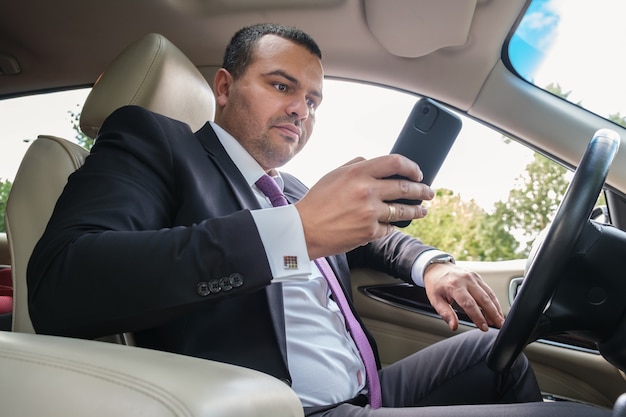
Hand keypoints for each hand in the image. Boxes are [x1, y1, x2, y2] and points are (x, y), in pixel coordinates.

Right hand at [295, 154, 433, 258]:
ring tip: (422, 210)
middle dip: (422, 190)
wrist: (304, 230)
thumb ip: (356, 165)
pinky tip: (395, 224)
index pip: (395, 162)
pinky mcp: (370, 232)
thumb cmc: (317, 202)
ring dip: (417, 210)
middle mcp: (367, 191)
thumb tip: (374, 161)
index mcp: (358, 173)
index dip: (411, 167)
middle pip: (406, 188)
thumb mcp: (334, 174)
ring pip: (403, 210)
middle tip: (428, 192)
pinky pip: (389, 227)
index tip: (417, 173)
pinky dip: (393, 225)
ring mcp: (370, 213)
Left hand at [423, 263, 504, 331]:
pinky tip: (496, 311)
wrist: (437, 267)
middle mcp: (466, 280)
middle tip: (499, 325)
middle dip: (493, 314)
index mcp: (454, 285)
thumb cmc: (436, 284)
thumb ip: (445, 313)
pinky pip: (488, 290)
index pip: (469, 304)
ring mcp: (473, 277)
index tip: (484, 327)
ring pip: (489, 294)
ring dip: (496, 308)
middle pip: (483, 299)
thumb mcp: (435, 300)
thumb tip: (454, 326)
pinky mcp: (477, 277)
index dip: (478, 317)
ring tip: (500, 320)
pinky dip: (494, 301)